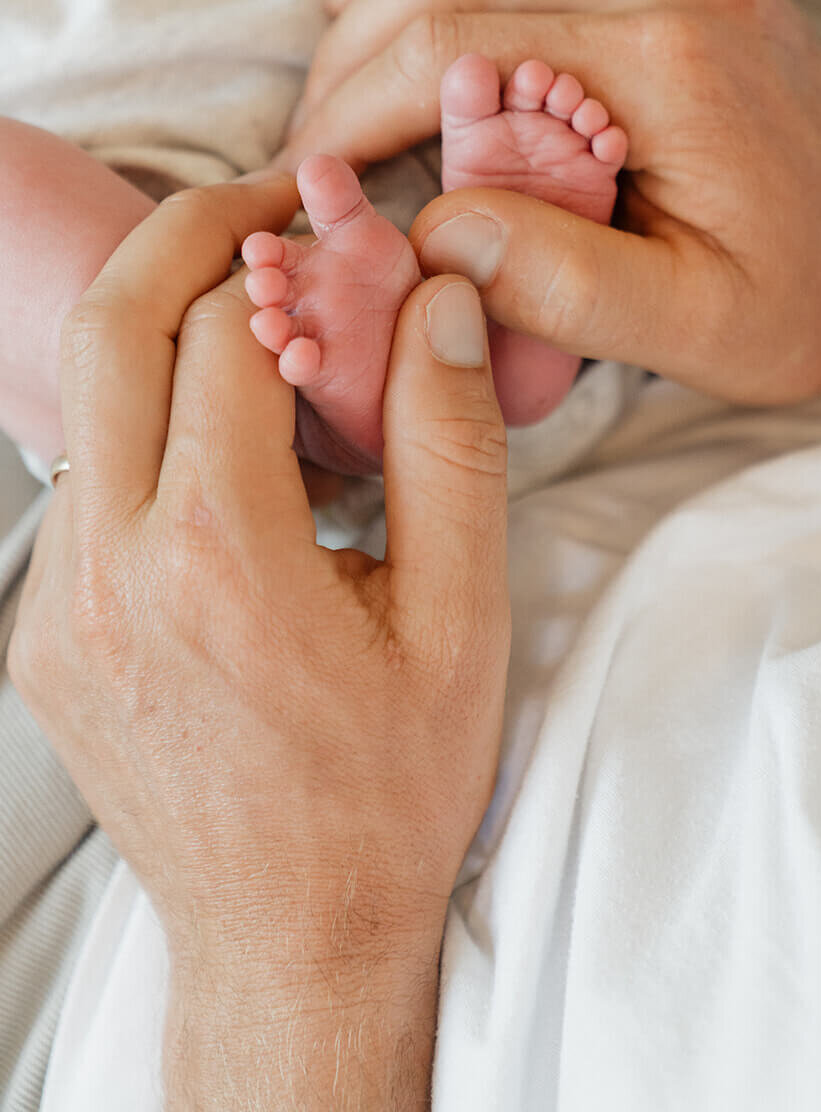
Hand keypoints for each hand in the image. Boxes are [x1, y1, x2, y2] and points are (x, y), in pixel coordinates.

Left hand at [9, 174, 509, 1107]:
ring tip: (257, 308)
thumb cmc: (389, 787)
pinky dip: (146, 418)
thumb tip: (441, 300)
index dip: (296, 263)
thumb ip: (448, 441)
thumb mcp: (458, 617)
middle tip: (270, 206)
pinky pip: (84, 478)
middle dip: (190, 234)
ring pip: (86, 397)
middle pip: (113, 326)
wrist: (291, 934)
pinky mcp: (43, 634)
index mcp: (219, 554)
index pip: (233, 333)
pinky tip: (224, 436)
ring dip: (161, 323)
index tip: (346, 237)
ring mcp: (57, 605)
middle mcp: (108, 569)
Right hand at [284, 0, 820, 409]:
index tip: (303, 174)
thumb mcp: (696, 333)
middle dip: (358, 30)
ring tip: (352, 11)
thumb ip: (566, 289)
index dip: (350, 107)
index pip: (453, 44)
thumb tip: (433, 231)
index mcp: (669, 63)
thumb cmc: (799, 298)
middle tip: (318, 116)